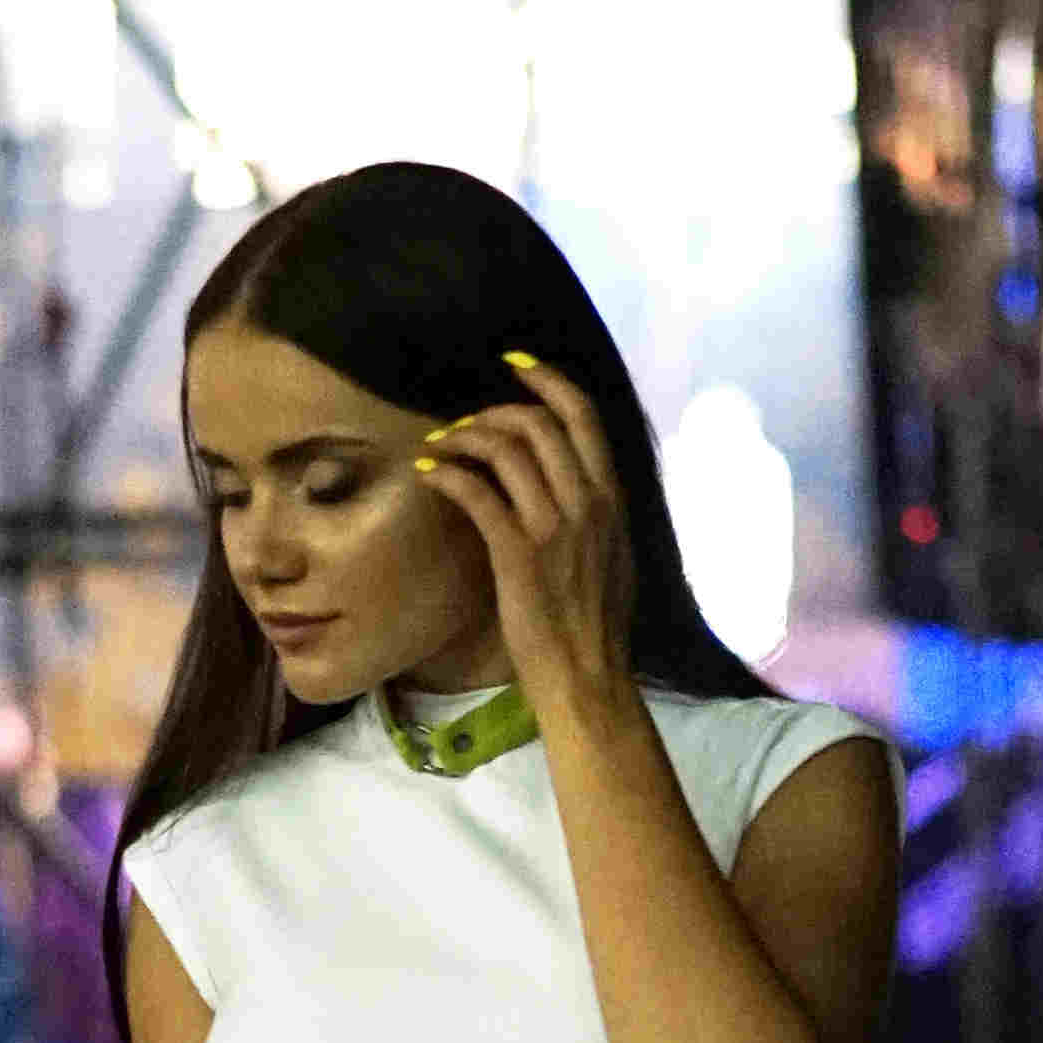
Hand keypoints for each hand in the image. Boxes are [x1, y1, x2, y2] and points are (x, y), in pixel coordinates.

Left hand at [412, 351, 636, 727]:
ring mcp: (553, 527)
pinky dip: (448, 474)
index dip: (548, 380)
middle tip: (463, 424)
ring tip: (440, 447)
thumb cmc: (595, 627)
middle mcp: (586, 503)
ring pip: (505, 449)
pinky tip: (429, 475)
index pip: (584, 416)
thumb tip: (572, 485)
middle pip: (538, 423)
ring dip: (464, 437)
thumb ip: (595, 514)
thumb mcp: (613, 557)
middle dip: (492, 411)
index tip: (516, 364)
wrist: (587, 678)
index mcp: (612, 499)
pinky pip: (477, 493)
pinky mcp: (518, 553)